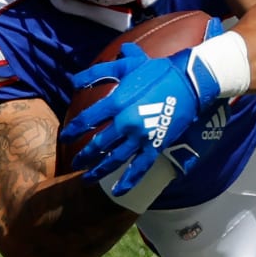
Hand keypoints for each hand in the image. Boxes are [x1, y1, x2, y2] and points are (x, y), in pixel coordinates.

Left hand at [62, 34, 223, 193]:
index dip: (73, 130)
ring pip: (115, 159)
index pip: (86, 119)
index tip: (65, 137)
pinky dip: (128, 181)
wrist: (190, 82)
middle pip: (98, 144)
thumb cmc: (158, 71)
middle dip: (84, 155)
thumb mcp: (128, 64)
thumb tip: (74, 80)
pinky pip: (140, 168)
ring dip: (99, 171)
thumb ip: (99, 71)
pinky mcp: (156, 145)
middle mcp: (126, 122)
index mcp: (117, 101)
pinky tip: (118, 191)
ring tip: (87, 179)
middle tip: (75, 162)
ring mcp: (141, 136)